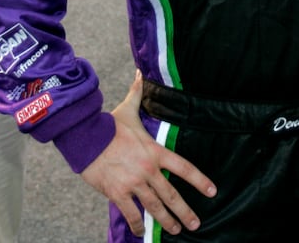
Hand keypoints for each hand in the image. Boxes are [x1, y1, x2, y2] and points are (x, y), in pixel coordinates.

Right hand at [81, 71, 216, 236]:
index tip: (212, 191)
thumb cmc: (108, 125)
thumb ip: (137, 93)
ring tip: (176, 231)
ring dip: (167, 221)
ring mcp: (134, 183)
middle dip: (185, 212)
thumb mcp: (127, 109)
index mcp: (155, 151)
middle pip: (171, 195)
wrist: (86, 138)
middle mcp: (148, 169)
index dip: (200, 180)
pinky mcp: (118, 193)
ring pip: (155, 207)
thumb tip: (140, 72)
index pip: (184, 167)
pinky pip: (131, 213)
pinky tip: (142, 232)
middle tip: (195, 224)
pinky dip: (138, 224)